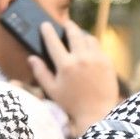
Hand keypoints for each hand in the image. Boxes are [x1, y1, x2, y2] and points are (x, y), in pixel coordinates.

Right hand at [30, 22, 119, 137]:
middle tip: (65, 24)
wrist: (97, 114)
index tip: (45, 25)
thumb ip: (41, 73)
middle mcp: (81, 58)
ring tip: (78, 35)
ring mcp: (96, 59)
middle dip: (68, 26)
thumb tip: (31, 58)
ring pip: (88, 38)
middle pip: (74, 33)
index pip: (53, 41)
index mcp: (65, 65)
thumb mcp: (52, 91)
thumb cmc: (72, 105)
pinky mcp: (108, 62)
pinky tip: (89, 48)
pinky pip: (99, 47)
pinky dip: (92, 45)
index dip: (48, 31)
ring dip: (81, 34)